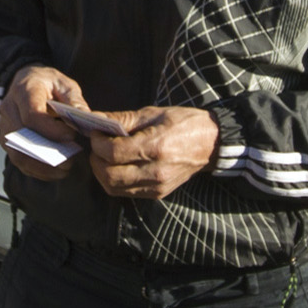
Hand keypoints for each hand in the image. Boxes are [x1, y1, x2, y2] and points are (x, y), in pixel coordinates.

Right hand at [0, 64, 87, 179]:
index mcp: (24, 90)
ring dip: (41, 166)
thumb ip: (74, 100)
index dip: (52, 130)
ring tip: (64, 169)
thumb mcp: (64, 84)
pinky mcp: (6, 140)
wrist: (24, 82)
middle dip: (48, 152)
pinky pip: (18, 160)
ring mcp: (4, 126)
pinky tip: (54, 172)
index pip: (32, 115)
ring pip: (18, 153)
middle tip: (70, 160)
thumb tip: (84, 118)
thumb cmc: (47, 83)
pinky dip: (36, 170)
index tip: (71, 136)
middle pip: (23, 138)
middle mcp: (9, 108)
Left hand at [88, 104, 218, 201]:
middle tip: (97, 146)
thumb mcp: (154, 113)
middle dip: (96, 160)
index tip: (95, 133)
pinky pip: (126, 192)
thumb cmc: (184, 123)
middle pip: (109, 175)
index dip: (98, 143)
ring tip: (104, 157)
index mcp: (155, 146)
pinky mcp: (158, 193)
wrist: (211, 143)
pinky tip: (117, 167)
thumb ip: (123, 118)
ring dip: (102, 173)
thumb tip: (97, 118)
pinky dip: (115, 181)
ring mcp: (157, 185)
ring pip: (114, 188)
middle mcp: (156, 170)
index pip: (113, 152)